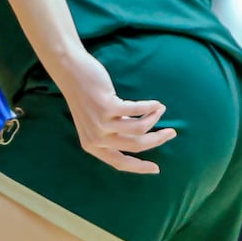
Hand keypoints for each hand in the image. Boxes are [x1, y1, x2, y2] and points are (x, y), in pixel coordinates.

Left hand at [57, 48, 172, 174]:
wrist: (70, 72)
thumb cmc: (85, 95)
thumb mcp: (96, 121)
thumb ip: (114, 132)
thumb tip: (143, 137)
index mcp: (91, 145)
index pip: (120, 163)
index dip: (140, 167)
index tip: (156, 168)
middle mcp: (95, 138)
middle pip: (136, 145)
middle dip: (157, 140)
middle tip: (171, 133)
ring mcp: (101, 123)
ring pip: (140, 129)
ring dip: (154, 119)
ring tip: (160, 110)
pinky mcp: (107, 107)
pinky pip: (137, 111)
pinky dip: (150, 107)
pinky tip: (156, 104)